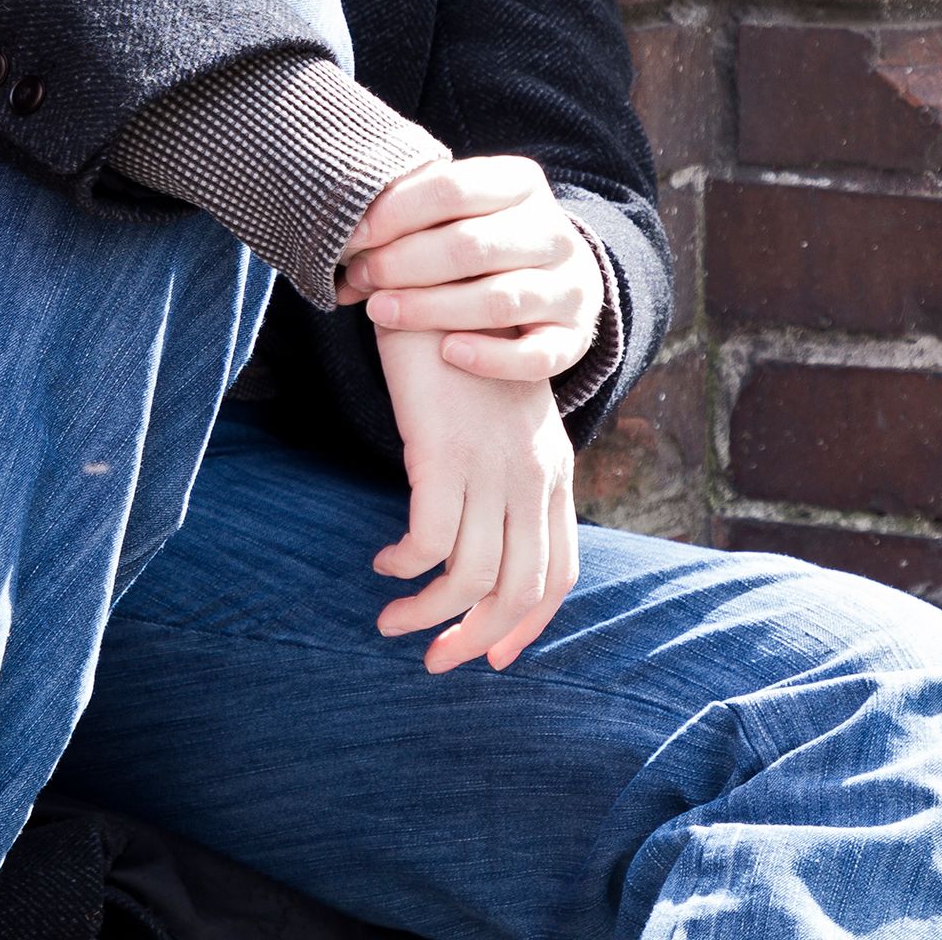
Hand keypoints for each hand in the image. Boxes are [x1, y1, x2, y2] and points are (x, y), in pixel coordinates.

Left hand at [336, 155, 603, 382]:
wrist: (551, 284)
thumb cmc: (478, 243)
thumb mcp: (455, 214)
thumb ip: (410, 217)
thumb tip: (347, 244)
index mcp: (522, 184)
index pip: (452, 188)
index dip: (394, 212)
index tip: (353, 236)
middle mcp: (554, 233)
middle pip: (470, 245)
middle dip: (403, 263)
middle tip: (360, 278)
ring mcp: (570, 287)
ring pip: (498, 299)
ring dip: (430, 308)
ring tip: (380, 311)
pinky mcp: (575, 338)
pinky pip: (536, 356)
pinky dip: (491, 356)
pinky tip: (449, 352)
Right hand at [370, 328, 577, 671]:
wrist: (438, 278)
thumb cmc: (458, 348)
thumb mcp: (500, 416)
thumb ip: (503, 470)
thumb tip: (477, 539)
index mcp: (553, 469)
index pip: (559, 571)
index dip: (527, 625)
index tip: (492, 657)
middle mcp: (533, 475)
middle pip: (521, 589)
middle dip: (479, 639)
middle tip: (437, 662)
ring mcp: (491, 465)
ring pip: (472, 576)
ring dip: (428, 614)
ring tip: (391, 622)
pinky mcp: (443, 453)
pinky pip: (427, 541)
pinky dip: (404, 567)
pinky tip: (382, 564)